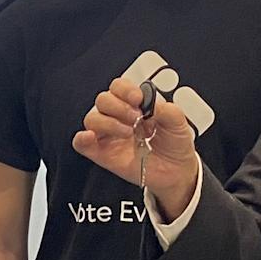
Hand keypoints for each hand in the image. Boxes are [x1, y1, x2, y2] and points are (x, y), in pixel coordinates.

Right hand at [70, 80, 199, 217]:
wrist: (177, 171)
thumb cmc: (175, 144)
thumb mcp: (178, 122)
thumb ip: (166, 109)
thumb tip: (150, 103)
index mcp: (134, 105)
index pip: (118, 87)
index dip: (125, 90)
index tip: (138, 99)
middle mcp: (119, 118)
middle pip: (103, 100)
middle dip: (119, 106)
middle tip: (136, 118)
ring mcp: (109, 136)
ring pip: (92, 119)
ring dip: (108, 122)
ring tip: (127, 132)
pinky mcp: (102, 154)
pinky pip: (82, 144)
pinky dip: (82, 138)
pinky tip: (91, 137)